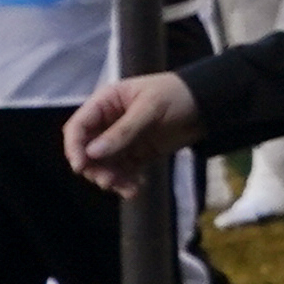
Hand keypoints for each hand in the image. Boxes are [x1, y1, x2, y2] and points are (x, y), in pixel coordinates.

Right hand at [59, 70, 195, 197]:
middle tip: (109, 181)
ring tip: (128, 188)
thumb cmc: (177, 94)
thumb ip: (123, 131)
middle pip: (87, 151)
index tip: (81, 166)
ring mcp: (122, 141)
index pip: (78, 126)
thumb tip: (92, 153)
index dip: (74, 146)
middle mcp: (108, 123)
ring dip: (110, 178)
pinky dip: (125, 182)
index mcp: (106, 103)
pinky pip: (123, 172)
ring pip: (104, 165)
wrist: (208, 104)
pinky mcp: (137, 155)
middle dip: (95, 168)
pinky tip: (136, 189)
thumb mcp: (150, 108)